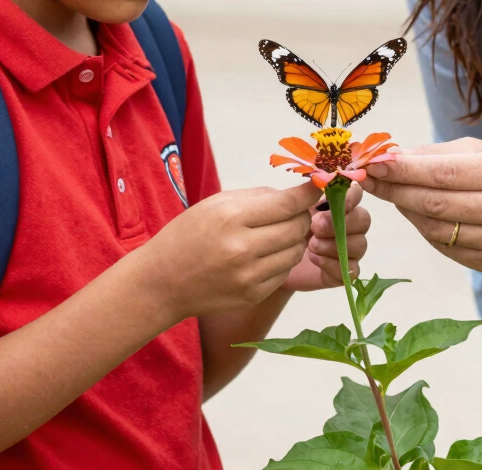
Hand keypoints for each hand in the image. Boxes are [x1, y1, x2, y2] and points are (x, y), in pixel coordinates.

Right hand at [141, 182, 319, 319]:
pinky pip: (284, 272)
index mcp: (233, 218)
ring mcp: (249, 276)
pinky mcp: (252, 295)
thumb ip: (257, 197)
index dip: (309, 193)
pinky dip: (282, 259)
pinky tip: (266, 254)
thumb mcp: (216, 203)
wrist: (162, 282)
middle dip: (302, 216)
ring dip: (295, 239)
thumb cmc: (188, 235)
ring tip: (278, 233)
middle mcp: (243, 248)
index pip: (288, 203)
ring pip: (296, 251)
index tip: (320, 185)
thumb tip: (293, 194)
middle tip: (293, 212)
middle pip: (298, 227)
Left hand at [284, 183, 369, 290]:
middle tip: (316, 227)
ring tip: (311, 245)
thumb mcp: (293, 210)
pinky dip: (333, 264)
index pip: (357, 194)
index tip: (334, 202)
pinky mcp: (346, 271)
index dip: (351, 197)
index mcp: (340, 204)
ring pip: (360, 245)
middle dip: (342, 223)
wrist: (278, 260)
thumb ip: (305, 197)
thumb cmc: (288, 229)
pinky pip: (352, 269)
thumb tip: (314, 184)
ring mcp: (351, 249)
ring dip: (334, 244)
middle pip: (364, 220)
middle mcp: (351, 225)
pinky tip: (315, 259)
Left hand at [363, 138, 481, 297]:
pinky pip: (442, 245)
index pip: (442, 173)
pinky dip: (422, 227)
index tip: (372, 163)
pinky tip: (415, 211)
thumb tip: (390, 157)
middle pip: (434, 202)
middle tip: (368, 179)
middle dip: (394, 190)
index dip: (402, 170)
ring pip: (433, 227)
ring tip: (391, 193)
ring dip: (404, 209)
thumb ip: (436, 154)